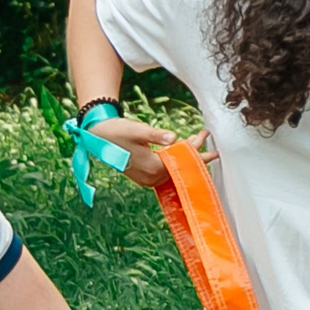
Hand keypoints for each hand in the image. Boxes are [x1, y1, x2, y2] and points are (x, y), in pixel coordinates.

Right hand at [92, 117, 209, 189]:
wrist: (98, 135)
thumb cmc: (117, 131)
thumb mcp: (138, 130)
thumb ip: (156, 135)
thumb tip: (174, 138)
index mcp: (152, 167)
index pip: (182, 161)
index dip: (197, 152)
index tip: (211, 145)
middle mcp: (151, 177)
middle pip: (180, 166)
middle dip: (194, 152)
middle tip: (206, 138)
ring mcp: (147, 179)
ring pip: (174, 168)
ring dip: (185, 155)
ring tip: (197, 141)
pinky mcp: (144, 176)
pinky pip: (166, 170)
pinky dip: (175, 160)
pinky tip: (181, 150)